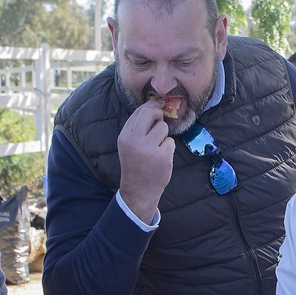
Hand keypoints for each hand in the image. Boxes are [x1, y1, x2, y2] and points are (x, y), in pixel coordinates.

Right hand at [117, 100, 174, 222]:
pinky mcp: (163, 156)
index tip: (159, 104)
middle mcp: (135, 141)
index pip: (138, 112)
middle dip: (158, 112)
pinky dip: (168, 148)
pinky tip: (161, 158)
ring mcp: (149, 149)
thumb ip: (137, 129)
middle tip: (161, 117)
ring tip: (157, 148)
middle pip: (150, 113)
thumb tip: (154, 109)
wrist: (138, 190)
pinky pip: (170, 142)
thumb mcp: (128, 145)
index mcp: (124, 137)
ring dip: (163, 135)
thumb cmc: (135, 165)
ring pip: (163, 128)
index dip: (151, 105)